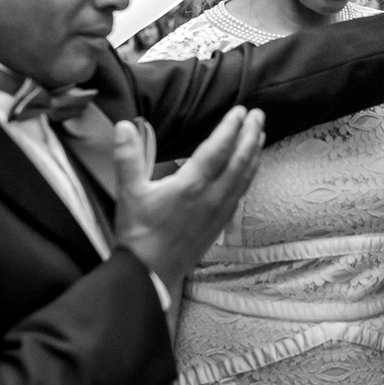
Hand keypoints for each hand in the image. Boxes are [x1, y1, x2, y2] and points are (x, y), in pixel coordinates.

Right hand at [112, 106, 264, 289]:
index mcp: (191, 185)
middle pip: (240, 160)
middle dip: (250, 135)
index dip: (231, 127)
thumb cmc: (139, 234)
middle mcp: (212, 197)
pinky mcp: (220, 223)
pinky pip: (241, 193)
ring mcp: (219, 211)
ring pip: (245, 177)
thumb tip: (124, 126)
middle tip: (259, 115)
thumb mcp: (129, 193)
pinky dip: (249, 175)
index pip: (218, 149)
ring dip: (254, 153)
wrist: (150, 274)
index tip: (241, 111)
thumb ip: (128, 157)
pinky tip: (249, 169)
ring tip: (260, 135)